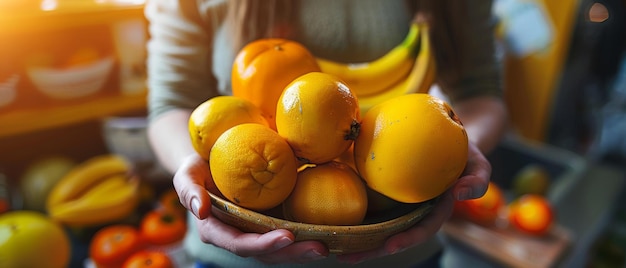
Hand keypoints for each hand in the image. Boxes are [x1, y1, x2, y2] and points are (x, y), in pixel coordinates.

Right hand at [172, 154, 328, 263]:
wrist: (210, 161)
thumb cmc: (197, 166)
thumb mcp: (186, 173)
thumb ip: (188, 189)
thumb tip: (199, 210)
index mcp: (217, 231)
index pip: (240, 244)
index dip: (263, 244)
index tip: (286, 236)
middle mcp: (238, 236)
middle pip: (266, 253)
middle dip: (292, 254)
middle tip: (320, 248)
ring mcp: (255, 231)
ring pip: (281, 249)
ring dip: (303, 250)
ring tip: (328, 246)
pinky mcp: (270, 222)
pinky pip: (289, 234)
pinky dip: (307, 236)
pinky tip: (328, 234)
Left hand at [337, 142, 490, 263]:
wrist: (447, 134)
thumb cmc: (464, 152)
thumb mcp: (478, 163)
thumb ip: (477, 179)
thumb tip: (462, 193)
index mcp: (434, 212)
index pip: (422, 230)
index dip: (407, 239)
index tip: (391, 245)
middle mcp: (413, 212)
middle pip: (392, 235)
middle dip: (371, 250)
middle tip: (347, 257)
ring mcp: (397, 204)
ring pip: (374, 225)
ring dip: (354, 239)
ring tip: (331, 248)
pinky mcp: (382, 190)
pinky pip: (365, 203)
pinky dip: (349, 212)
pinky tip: (329, 216)